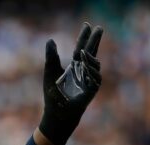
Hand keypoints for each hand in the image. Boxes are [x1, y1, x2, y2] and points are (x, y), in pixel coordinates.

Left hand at [38, 22, 103, 144]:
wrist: (56, 113)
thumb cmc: (53, 95)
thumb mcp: (50, 72)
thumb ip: (51, 56)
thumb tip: (50, 40)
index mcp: (74, 66)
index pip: (81, 48)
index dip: (84, 37)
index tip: (87, 25)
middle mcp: (83, 71)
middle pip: (92, 53)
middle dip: (95, 41)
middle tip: (99, 28)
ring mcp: (89, 80)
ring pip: (94, 65)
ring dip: (89, 57)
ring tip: (83, 51)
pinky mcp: (92, 90)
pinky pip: (95, 78)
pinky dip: (91, 72)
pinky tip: (86, 66)